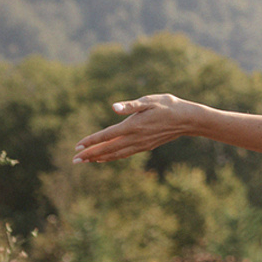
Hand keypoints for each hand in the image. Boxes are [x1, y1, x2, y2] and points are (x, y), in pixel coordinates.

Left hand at [73, 93, 196, 163]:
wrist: (187, 119)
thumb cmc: (168, 105)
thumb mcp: (150, 100)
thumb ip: (130, 105)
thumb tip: (113, 108)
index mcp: (133, 125)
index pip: (107, 135)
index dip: (91, 141)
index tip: (77, 146)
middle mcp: (135, 138)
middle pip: (108, 149)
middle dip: (90, 155)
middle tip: (74, 161)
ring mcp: (140, 144)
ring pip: (115, 154)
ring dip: (99, 158)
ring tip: (86, 161)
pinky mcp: (145, 146)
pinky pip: (124, 154)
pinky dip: (112, 157)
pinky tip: (106, 158)